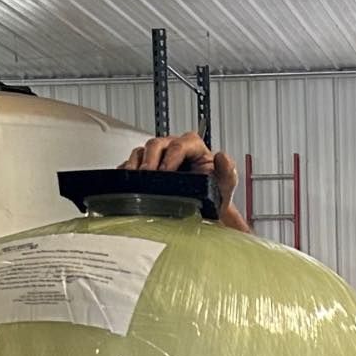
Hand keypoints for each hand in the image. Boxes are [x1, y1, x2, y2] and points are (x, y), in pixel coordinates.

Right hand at [125, 131, 239, 216]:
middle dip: (150, 160)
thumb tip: (222, 157)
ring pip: (142, 152)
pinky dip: (127, 171)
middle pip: (156, 144)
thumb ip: (228, 171)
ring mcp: (159, 158)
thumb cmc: (214, 195)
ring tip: (135, 179)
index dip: (170, 157)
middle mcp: (174, 148)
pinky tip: (127, 182)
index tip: (166, 172)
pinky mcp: (148, 168)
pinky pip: (133, 164)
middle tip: (147, 176)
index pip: (179, 145)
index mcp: (193, 146)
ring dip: (136, 165)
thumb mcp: (225, 185)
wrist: (205, 211)